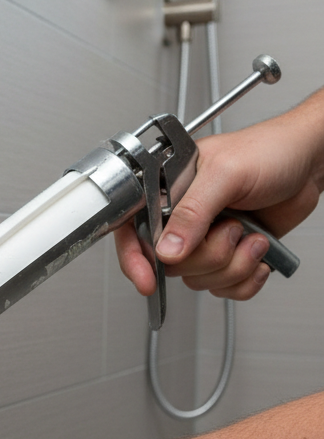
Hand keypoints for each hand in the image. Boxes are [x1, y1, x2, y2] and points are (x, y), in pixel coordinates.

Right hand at [115, 91, 323, 299]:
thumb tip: (167, 249)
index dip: (134, 259)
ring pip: (198, 280)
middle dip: (208, 257)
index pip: (132, 231)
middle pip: (170, 265)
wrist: (311, 162)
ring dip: (233, 265)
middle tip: (232, 229)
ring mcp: (206, 240)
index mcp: (167, 192)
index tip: (147, 281)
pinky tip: (258, 254)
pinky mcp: (229, 256)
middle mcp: (183, 219)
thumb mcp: (226, 174)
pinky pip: (224, 288)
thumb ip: (193, 212)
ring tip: (251, 234)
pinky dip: (246, 279)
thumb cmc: (271, 150)